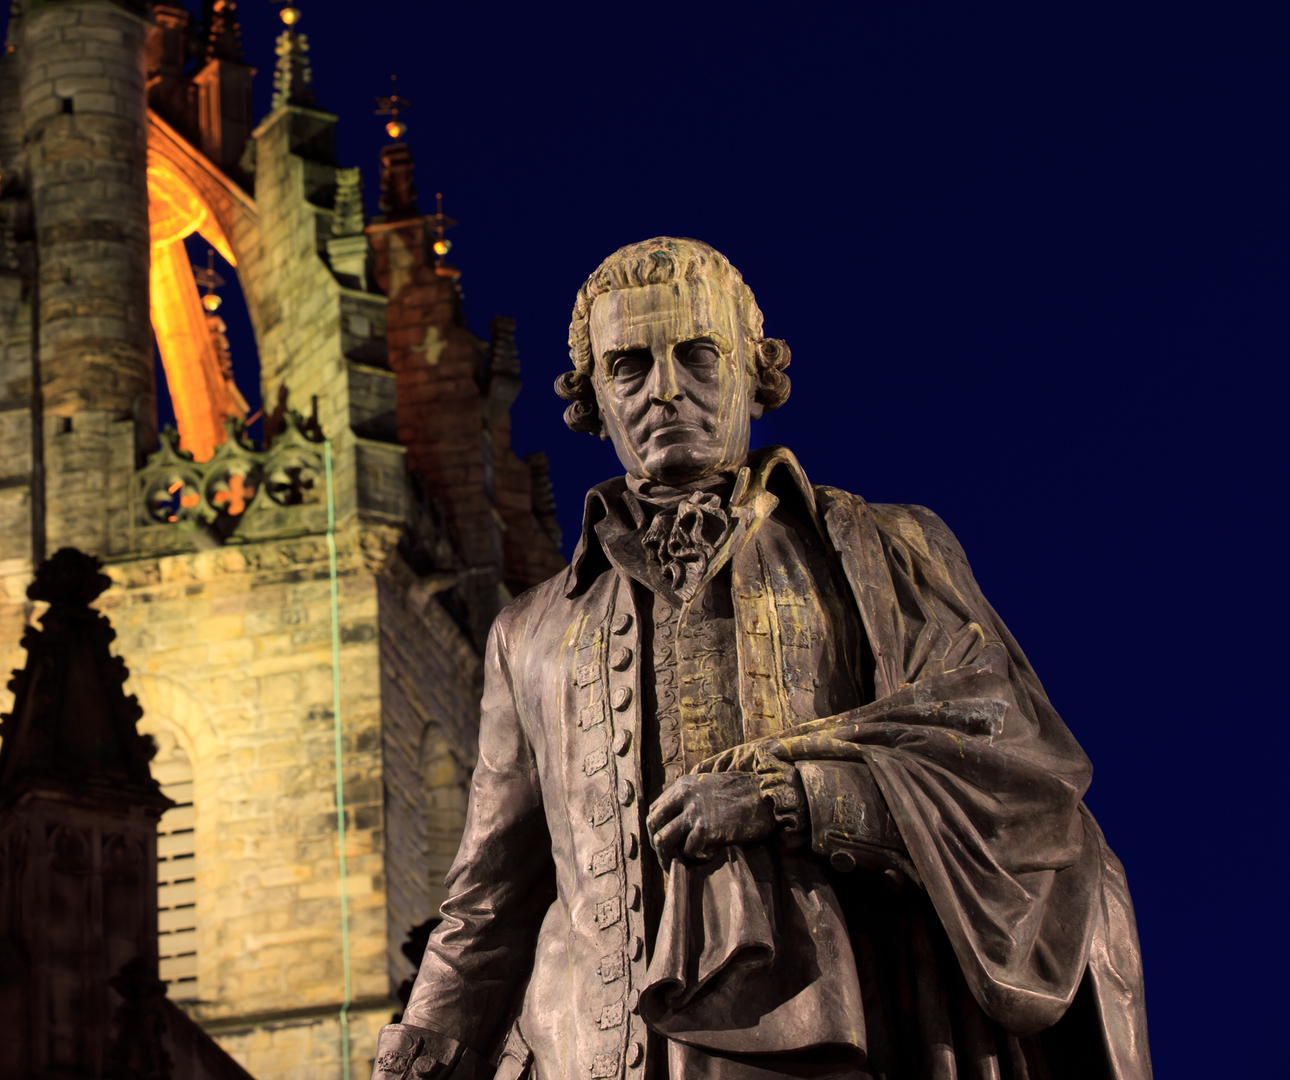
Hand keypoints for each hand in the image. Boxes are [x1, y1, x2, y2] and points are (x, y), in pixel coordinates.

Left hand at [646, 772, 775, 860]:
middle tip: (667, 858)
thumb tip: (673, 822)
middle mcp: (685, 795)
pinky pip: (689, 851)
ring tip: (681, 862)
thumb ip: (690, 798)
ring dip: (669, 856)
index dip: (656, 828)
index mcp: (684, 784)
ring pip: (663, 840)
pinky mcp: (707, 828)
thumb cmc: (742, 795)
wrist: (767, 797)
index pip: (654, 809)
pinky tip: (710, 853)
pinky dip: (697, 857)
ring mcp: (695, 811)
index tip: (663, 841)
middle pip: (653, 824)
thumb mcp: (710, 787)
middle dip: (657, 845)